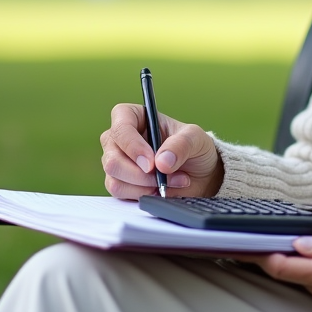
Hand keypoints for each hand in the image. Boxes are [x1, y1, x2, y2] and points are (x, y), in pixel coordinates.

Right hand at [100, 103, 222, 199]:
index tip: (151, 163)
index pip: (120, 125)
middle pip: (112, 159)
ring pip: (114, 179)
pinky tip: (159, 190)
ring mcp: (117, 162)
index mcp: (134, 117)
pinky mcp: (120, 183)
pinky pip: (119, 193)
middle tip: (164, 176)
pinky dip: (142, 195)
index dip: (132, 145)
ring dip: (144, 186)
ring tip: (168, 182)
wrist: (199, 174)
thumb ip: (181, 145)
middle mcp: (120, 139)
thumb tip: (161, 162)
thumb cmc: (193, 147)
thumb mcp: (195, 139)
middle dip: (141, 174)